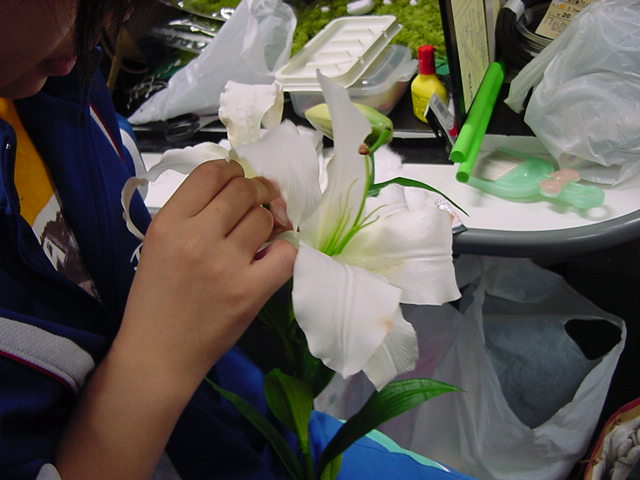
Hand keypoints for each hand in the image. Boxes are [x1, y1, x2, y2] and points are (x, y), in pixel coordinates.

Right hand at [115, 159, 296, 384]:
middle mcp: (197, 238)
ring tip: (261, 233)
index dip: (231, 170)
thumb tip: (234, 188)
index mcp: (168, 224)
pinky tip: (272, 256)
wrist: (158, 354)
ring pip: (264, 219)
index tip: (238, 178)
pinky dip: (284, 250)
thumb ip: (190, 214)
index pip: (210, 173)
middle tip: (260, 199)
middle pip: (242, 191)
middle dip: (256, 190)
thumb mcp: (158, 245)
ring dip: (267, 221)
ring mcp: (226, 265)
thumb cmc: (155, 299)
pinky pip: (285, 253)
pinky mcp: (250, 291)